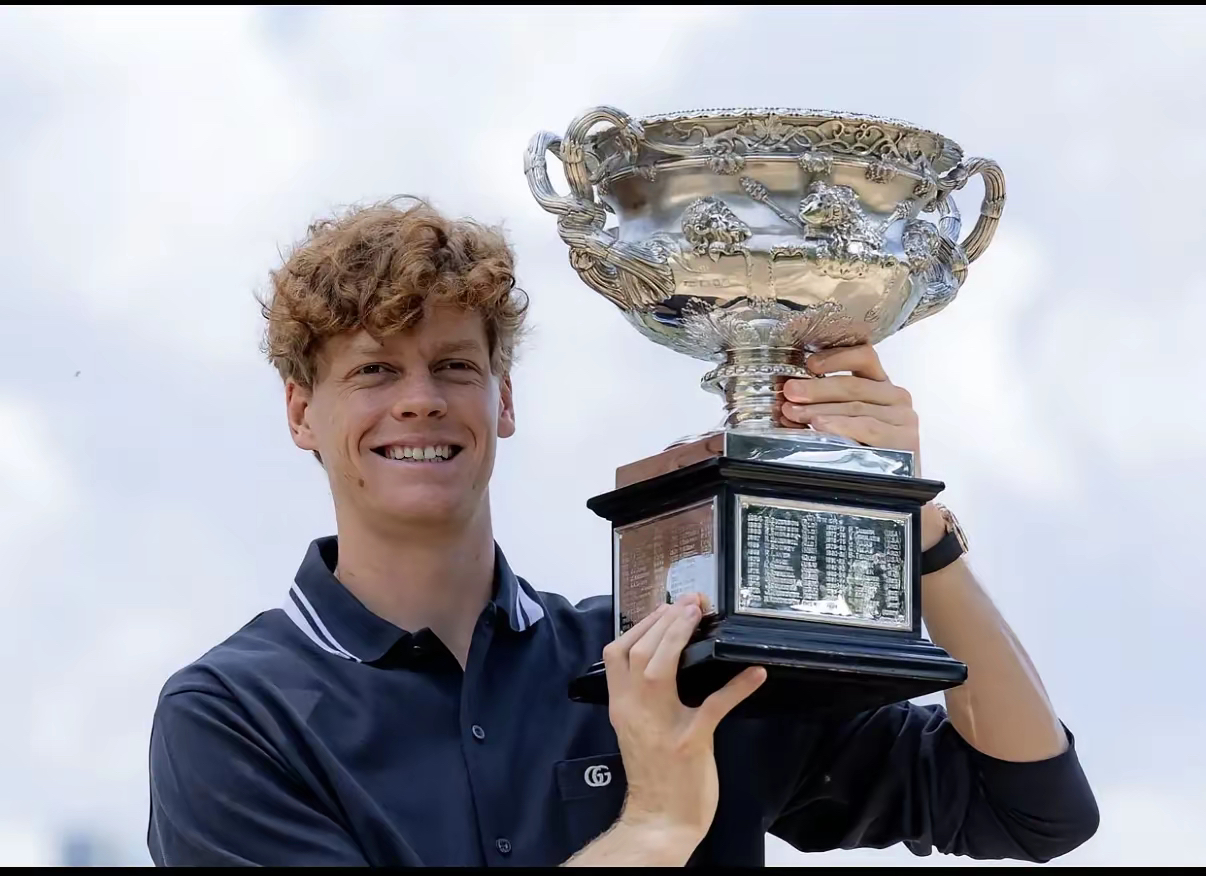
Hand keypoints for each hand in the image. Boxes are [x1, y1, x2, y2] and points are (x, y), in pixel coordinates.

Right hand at [602, 594, 765, 848]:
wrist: (660, 820)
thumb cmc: (654, 772)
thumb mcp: (637, 728)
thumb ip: (643, 696)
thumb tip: (665, 658)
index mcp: (621, 707)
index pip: (616, 654)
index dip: (641, 625)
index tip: (664, 608)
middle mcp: (635, 712)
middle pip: (639, 653)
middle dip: (664, 622)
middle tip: (689, 603)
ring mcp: (662, 727)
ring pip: (661, 670)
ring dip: (681, 638)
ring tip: (701, 616)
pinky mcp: (690, 743)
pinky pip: (714, 707)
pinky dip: (736, 687)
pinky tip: (754, 673)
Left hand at [781, 344, 920, 462]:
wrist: (894, 487)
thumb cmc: (865, 451)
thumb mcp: (844, 422)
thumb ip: (824, 407)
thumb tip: (788, 403)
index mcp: (881, 385)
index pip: (864, 358)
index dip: (837, 357)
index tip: (810, 363)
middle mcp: (896, 397)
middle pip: (853, 385)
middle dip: (816, 388)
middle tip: (790, 392)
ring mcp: (903, 418)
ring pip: (856, 407)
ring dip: (820, 409)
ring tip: (795, 412)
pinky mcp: (905, 439)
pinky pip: (868, 428)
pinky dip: (841, 425)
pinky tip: (820, 425)